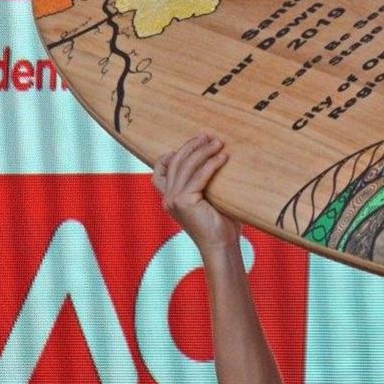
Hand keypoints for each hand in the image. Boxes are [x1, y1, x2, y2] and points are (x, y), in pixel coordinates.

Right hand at [152, 135, 242, 252]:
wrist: (222, 246)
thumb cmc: (222, 224)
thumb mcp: (210, 199)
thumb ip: (206, 182)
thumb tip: (220, 157)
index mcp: (170, 198)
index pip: (160, 170)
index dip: (173, 153)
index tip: (195, 143)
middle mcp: (167, 198)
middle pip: (174, 162)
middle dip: (192, 146)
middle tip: (209, 136)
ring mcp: (173, 200)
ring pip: (185, 165)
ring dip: (202, 151)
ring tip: (218, 143)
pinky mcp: (184, 202)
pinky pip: (198, 176)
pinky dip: (211, 165)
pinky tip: (223, 158)